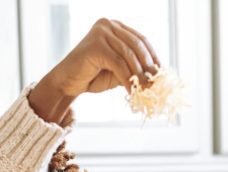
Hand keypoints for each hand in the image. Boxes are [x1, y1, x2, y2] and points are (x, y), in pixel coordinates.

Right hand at [28, 18, 161, 123]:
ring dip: (139, 75)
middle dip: (148, 66)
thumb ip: (134, 67)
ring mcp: (101, 32)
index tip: (160, 73)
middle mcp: (108, 25)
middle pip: (137, 45)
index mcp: (115, 26)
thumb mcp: (118, 70)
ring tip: (145, 90)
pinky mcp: (96, 45)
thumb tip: (156, 76)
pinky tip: (130, 91)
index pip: (140, 39)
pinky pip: (118, 63)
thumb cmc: (91, 76)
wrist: (67, 83)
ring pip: (129, 55)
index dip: (152, 56)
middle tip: (155, 84)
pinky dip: (127, 79)